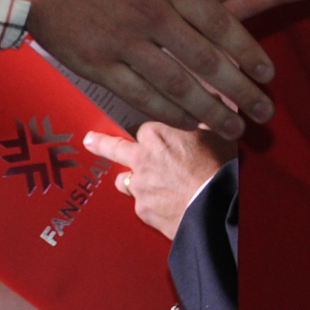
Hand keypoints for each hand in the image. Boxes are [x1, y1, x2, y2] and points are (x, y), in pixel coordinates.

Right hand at [28, 0, 275, 139]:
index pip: (219, 21)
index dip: (247, 51)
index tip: (268, 72)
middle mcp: (151, 15)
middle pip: (206, 61)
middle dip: (240, 91)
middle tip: (265, 113)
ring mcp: (124, 43)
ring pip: (177, 86)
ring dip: (209, 112)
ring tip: (233, 129)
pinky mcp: (97, 64)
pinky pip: (140, 95)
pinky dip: (167, 112)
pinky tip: (187, 123)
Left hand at [79, 123, 234, 240]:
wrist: (217, 208)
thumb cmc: (219, 170)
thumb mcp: (218, 135)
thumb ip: (207, 117)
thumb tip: (214, 97)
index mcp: (156, 135)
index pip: (144, 128)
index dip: (153, 134)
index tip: (152, 135)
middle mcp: (141, 158)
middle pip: (115, 148)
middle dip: (101, 143)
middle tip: (90, 140)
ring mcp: (139, 186)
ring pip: (125, 181)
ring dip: (133, 181)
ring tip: (144, 184)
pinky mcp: (143, 211)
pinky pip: (141, 206)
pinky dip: (151, 206)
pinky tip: (166, 207)